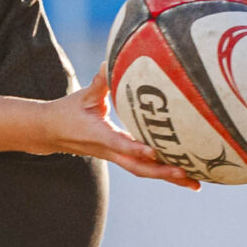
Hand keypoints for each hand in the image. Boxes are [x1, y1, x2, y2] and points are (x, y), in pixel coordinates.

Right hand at [39, 83, 201, 188]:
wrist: (51, 133)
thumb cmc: (68, 112)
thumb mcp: (83, 96)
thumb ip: (99, 81)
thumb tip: (109, 62)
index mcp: (99, 136)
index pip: (120, 145)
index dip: (136, 149)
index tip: (155, 152)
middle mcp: (109, 151)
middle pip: (138, 168)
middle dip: (163, 173)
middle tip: (187, 174)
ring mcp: (115, 156)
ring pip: (143, 171)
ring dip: (168, 178)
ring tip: (195, 183)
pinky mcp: (119, 157)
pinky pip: (143, 167)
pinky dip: (162, 172)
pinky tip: (183, 174)